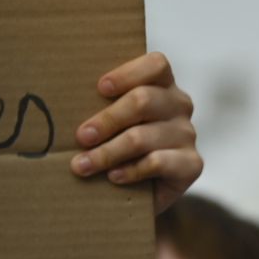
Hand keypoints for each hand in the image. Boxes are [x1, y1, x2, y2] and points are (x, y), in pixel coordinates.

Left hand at [71, 51, 202, 213]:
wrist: (141, 193)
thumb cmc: (120, 149)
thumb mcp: (112, 122)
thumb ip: (102, 107)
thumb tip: (66, 101)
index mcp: (163, 85)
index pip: (156, 65)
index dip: (128, 74)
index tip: (100, 89)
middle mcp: (179, 105)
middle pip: (143, 101)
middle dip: (107, 119)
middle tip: (81, 136)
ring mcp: (187, 134)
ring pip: (143, 136)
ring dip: (108, 152)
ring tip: (83, 165)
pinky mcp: (192, 164)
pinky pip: (157, 162)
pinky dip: (130, 170)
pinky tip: (113, 177)